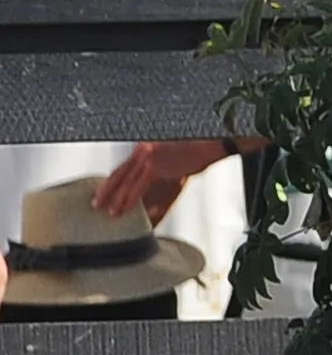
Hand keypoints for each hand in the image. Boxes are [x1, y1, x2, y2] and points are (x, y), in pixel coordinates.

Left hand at [100, 139, 234, 218]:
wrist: (212, 142)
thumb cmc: (200, 150)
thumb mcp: (176, 162)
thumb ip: (163, 178)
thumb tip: (156, 198)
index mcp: (147, 147)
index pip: (124, 166)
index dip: (112, 181)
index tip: (103, 192)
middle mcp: (144, 149)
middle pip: (119, 173)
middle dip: (106, 190)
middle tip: (96, 204)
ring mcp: (148, 156)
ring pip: (125, 181)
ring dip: (116, 198)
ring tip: (110, 212)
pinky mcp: (155, 166)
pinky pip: (137, 186)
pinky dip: (129, 199)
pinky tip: (124, 208)